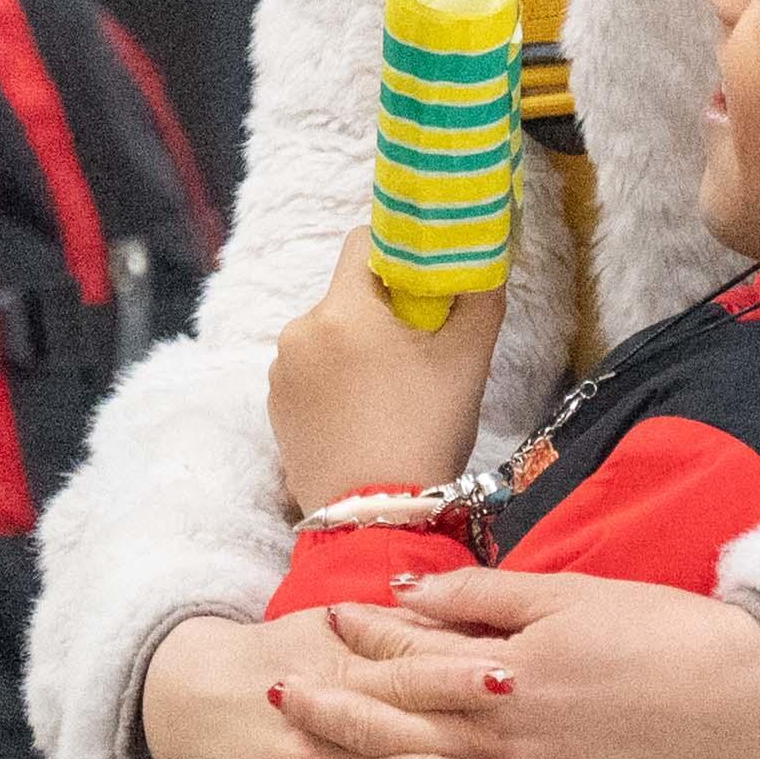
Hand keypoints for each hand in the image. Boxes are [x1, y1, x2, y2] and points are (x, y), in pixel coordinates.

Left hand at [269, 250, 503, 510]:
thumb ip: (481, 295)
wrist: (377, 516)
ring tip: (391, 394)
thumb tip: (484, 258)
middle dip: (383, 312)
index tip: (427, 285)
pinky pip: (309, 374)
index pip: (364, 242)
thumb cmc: (425, 432)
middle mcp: (298, 330)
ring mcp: (280, 373)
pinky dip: (335, 383)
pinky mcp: (274, 409)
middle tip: (420, 352)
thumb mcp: (469, 360)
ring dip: (356, 349)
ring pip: (328, 336)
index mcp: (342, 308)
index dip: (401, 253)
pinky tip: (364, 418)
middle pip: (347, 295)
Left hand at [294, 571, 759, 758]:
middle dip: (332, 726)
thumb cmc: (666, 630)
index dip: (355, 652)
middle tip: (279, 713)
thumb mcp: (570, 592)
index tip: (311, 642)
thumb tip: (400, 593)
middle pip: (396, 742)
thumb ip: (479, 598)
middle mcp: (507, 741)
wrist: (752, 689)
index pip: (407, 665)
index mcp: (505, 674)